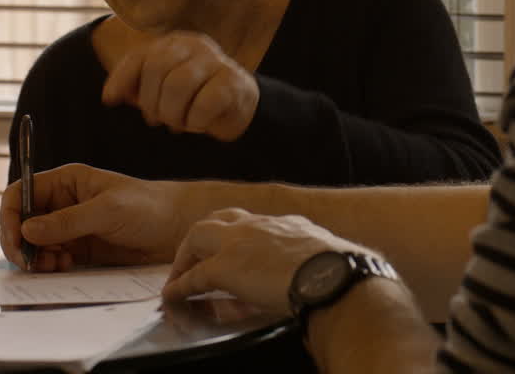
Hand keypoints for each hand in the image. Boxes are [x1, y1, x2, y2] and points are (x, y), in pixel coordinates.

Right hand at [0, 163, 190, 271]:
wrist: (179, 228)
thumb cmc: (149, 208)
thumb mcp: (108, 211)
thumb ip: (68, 221)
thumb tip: (26, 230)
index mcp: (66, 182)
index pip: (21, 193)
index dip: (10, 216)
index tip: (14, 240)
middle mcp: (63, 203)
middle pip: (22, 222)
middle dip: (21, 243)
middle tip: (30, 263)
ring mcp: (70, 227)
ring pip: (35, 244)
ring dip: (36, 257)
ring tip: (54, 266)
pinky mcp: (81, 248)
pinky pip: (52, 258)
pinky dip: (51, 266)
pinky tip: (64, 267)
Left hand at [102, 31, 259, 141]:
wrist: (240, 107)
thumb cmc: (195, 97)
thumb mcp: (162, 88)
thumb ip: (137, 86)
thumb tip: (109, 97)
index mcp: (175, 43)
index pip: (140, 55)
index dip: (121, 79)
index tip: (111, 101)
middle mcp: (196, 45)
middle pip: (157, 69)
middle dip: (151, 102)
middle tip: (159, 119)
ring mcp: (217, 61)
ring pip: (178, 85)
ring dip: (173, 113)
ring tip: (179, 123)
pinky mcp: (233, 82)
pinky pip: (203, 104)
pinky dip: (195, 121)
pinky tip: (198, 123)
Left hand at [162, 208, 365, 314]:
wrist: (333, 277)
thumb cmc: (341, 273)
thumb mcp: (331, 257)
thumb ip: (322, 261)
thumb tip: (334, 274)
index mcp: (289, 225)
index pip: (257, 224)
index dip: (242, 238)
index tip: (240, 253)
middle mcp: (262, 225)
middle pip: (221, 219)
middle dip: (206, 236)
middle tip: (197, 257)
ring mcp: (240, 243)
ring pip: (199, 235)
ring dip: (186, 256)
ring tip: (180, 276)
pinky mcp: (224, 267)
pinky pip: (193, 277)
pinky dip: (180, 286)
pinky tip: (173, 296)